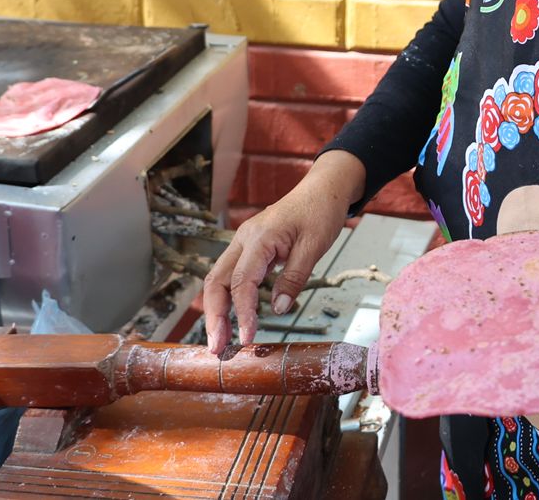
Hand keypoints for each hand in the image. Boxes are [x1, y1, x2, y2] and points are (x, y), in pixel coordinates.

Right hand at [201, 151, 364, 353]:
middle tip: (218, 349)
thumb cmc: (321, 211)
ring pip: (218, 279)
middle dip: (214, 316)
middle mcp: (243, 239)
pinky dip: (227, 298)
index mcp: (259, 237)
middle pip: (216, 281)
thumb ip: (294, 278)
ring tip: (220, 340)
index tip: (247, 339)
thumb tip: (277, 309)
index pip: (241, 282)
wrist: (324, 188)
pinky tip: (231, 318)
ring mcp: (243, 242)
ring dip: (216, 310)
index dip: (242, 313)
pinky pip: (231, 275)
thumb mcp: (314, 246)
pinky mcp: (249, 248)